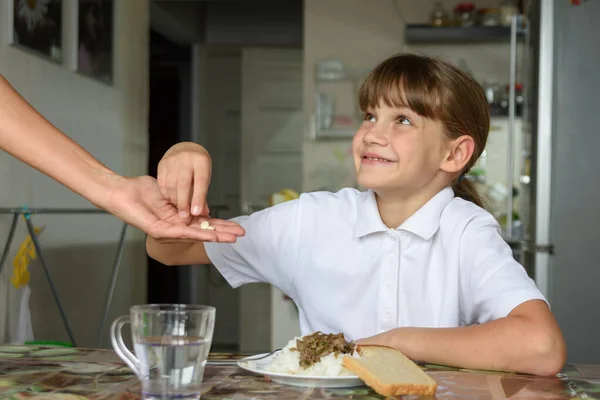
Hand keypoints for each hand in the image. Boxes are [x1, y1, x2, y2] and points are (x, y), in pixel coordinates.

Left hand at [105, 175, 244, 241]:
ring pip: (196, 234)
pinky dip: (199, 233)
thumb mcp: (171, 192)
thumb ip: (185, 199)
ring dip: (216, 237)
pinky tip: (212, 235)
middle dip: (224, 233)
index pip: (205, 223)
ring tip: (232, 239)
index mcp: (179, 219)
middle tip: (241, 235)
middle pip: (204, 231)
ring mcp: (168, 231)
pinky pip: (182, 232)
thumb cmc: (142, 191)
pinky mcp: (159, 231)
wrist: (122, 191)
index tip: (236, 226)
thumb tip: (200, 203)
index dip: (221, 224)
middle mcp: (175, 228)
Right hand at [157, 142, 210, 217]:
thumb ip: (203, 195)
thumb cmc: (198, 167)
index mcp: (201, 161)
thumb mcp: (205, 177)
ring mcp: (172, 160)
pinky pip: (162, 183)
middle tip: (184, 216)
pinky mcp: (162, 163)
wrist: (185, 149)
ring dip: (174, 200)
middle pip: (183, 184)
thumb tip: (204, 214)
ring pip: (171, 184)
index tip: (196, 213)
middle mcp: (186, 158)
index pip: (200, 182)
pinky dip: (166, 194)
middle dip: (183, 202)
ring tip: (179, 209)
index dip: (198, 198)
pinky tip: (171, 199)